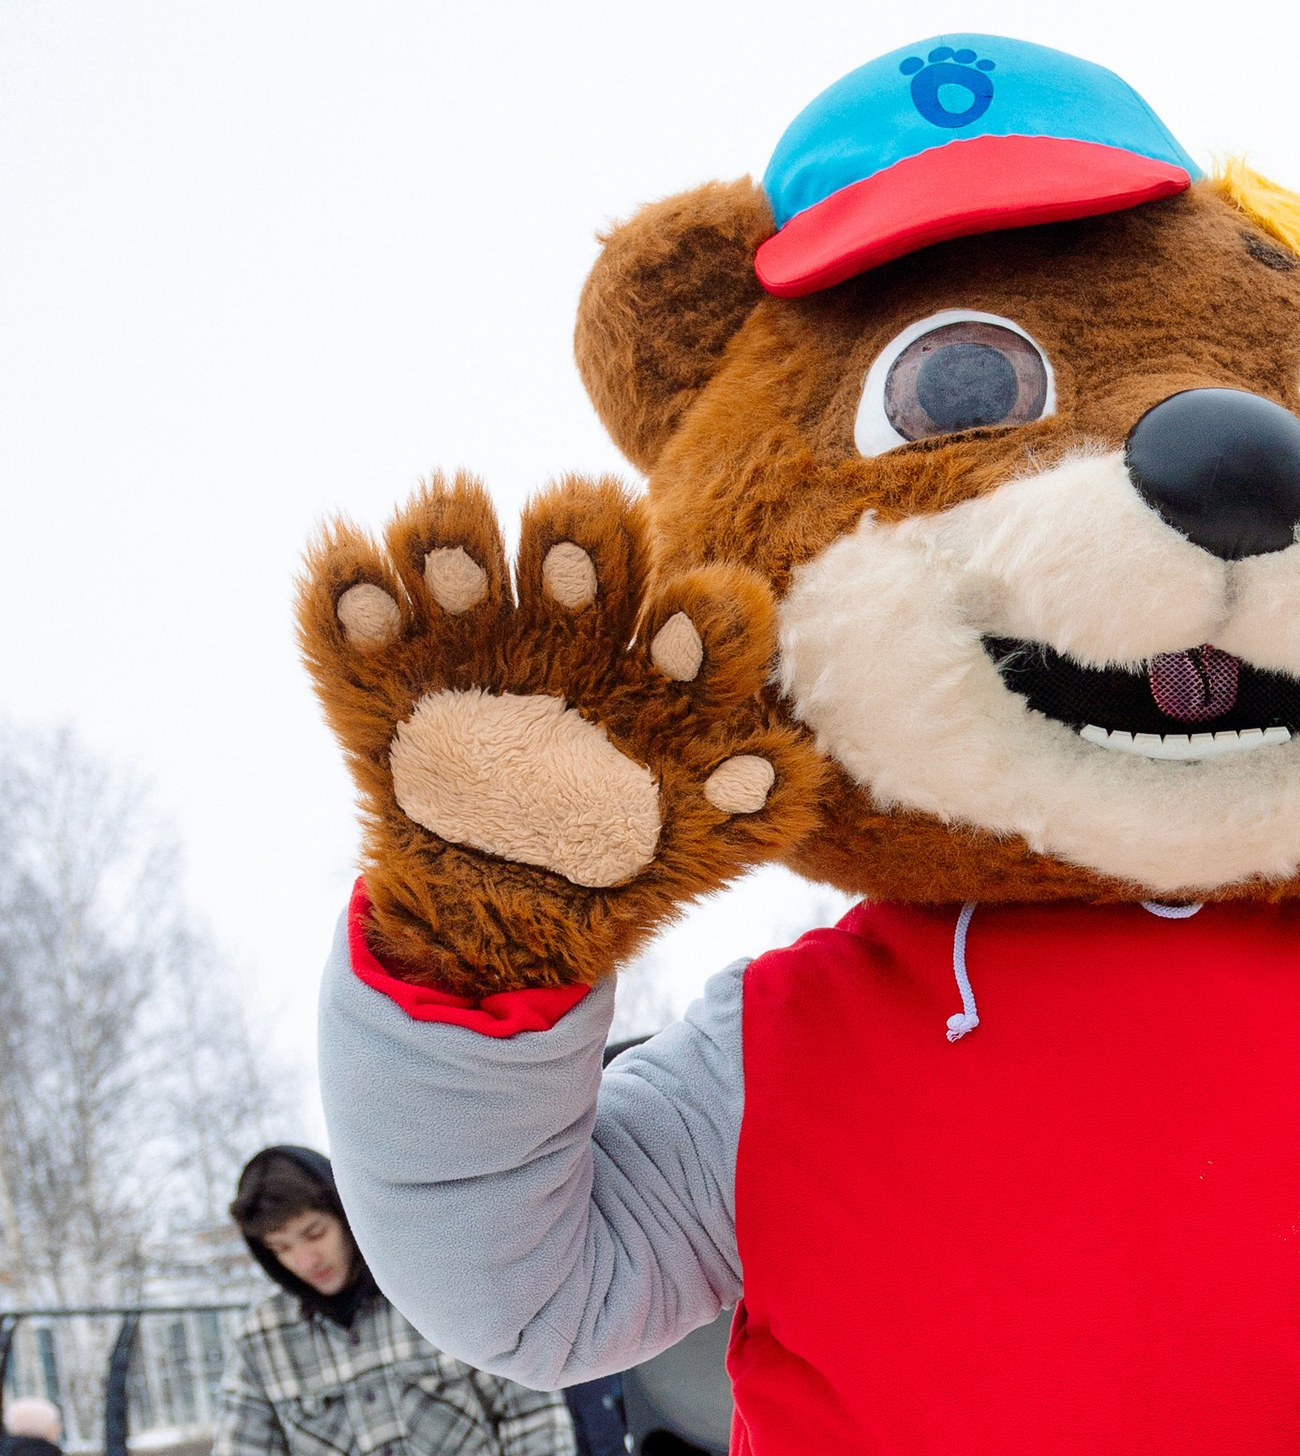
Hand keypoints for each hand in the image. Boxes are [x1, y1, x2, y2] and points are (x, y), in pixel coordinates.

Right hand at [298, 477, 823, 999]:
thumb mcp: (681, 851)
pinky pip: (351, 604)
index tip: (721, 616)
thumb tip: (795, 770)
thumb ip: (742, 814)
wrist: (496, 919)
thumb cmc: (609, 862)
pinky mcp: (375, 665)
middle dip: (579, 535)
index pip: (684, 605)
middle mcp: (557, 623)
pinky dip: (349, 585)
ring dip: (456, 536)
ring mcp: (463, 635)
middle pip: (574, 540)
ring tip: (458, 563)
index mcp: (647, 660)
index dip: (703, 610)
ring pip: (458, 543)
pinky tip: (362, 583)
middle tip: (577, 544)